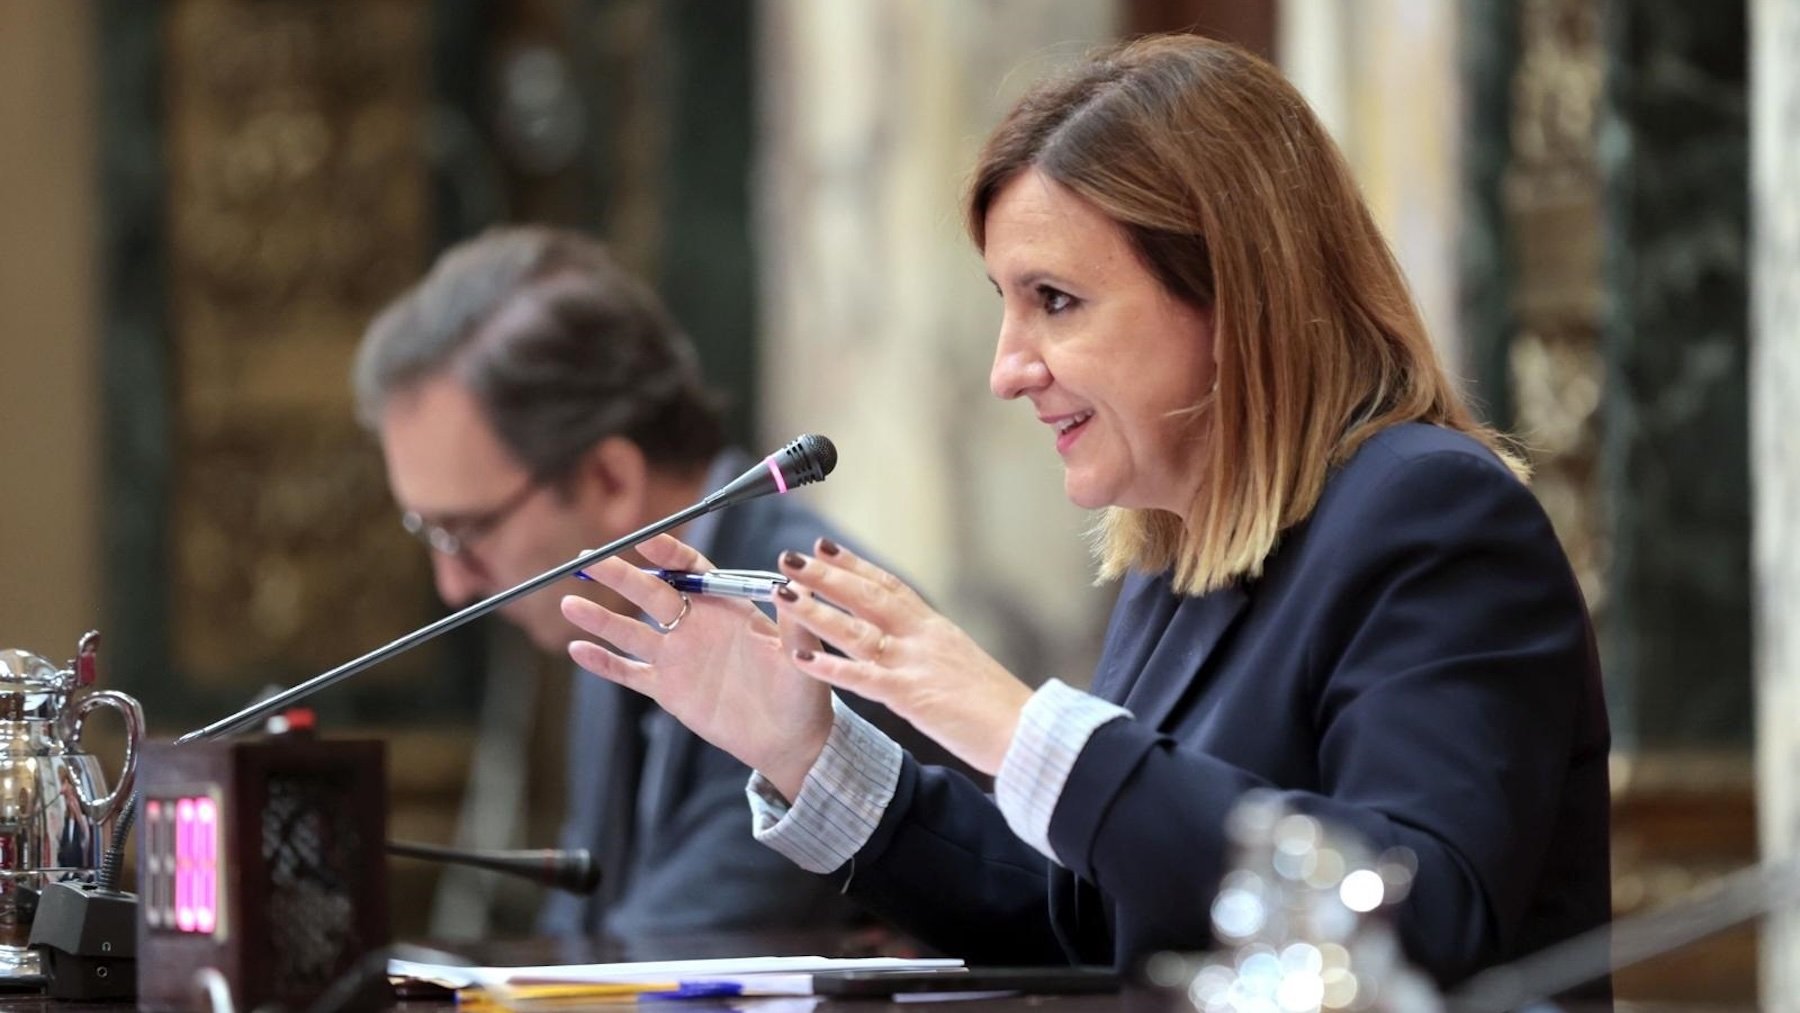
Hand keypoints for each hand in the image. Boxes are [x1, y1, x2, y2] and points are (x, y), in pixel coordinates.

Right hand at [561, 534, 833, 798]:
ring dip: (600, 617)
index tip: (644, 540)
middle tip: (588, 557)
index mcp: (727, 606)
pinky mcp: (667, 689)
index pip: (692, 571)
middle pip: (651, 593)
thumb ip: (794, 620)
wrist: (789, 739)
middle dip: (620, 574)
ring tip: (569, 601)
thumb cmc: (802, 691)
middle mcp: (696, 625)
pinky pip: (629, 672)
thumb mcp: (803, 653)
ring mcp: (678, 657)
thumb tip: (791, 584)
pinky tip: (577, 649)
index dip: (668, 554)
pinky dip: (603, 662)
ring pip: (631, 630)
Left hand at [774, 539, 1033, 774]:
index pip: (889, 585)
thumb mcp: (962, 664)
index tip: (824, 546)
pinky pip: (862, 678)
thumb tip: (915, 645)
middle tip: (789, 557)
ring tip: (784, 593)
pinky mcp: (911, 696)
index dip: (854, 564)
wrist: (1026, 732)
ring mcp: (916, 664)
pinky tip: (800, 658)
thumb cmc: (998, 706)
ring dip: (816, 610)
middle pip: (866, 596)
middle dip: (825, 575)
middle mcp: (923, 637)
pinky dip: (829, 667)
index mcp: (935, 628)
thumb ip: (933, 650)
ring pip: (856, 630)